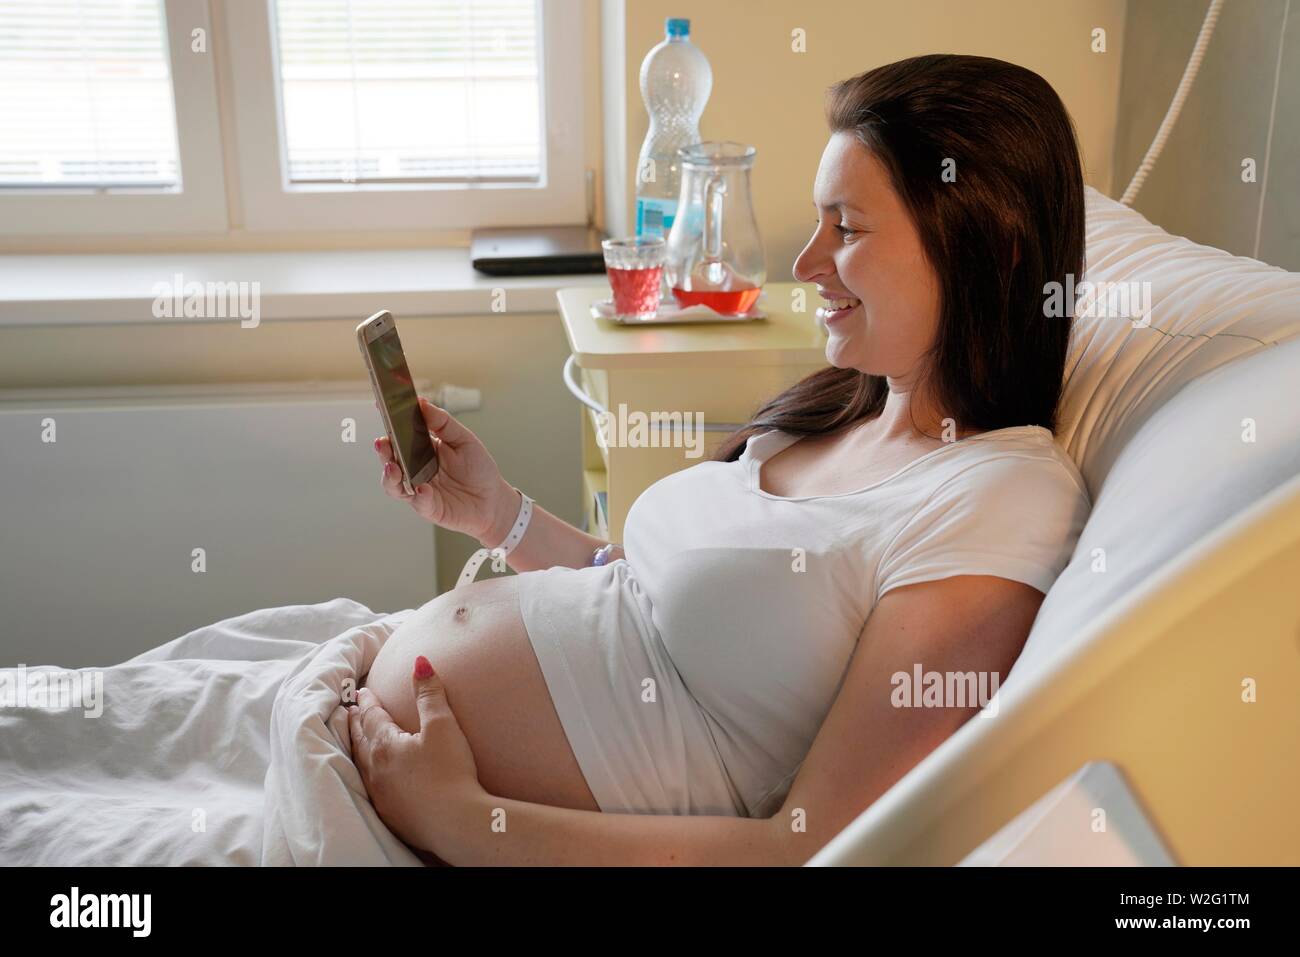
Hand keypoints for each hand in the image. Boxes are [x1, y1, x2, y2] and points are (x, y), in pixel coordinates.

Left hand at [347, 656, 485, 859]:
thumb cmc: (451, 772)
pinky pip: (372, 788)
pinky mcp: (390, 814)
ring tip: (358, 739)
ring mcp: (381, 795)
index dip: (367, 702)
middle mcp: (375, 770)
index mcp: (385, 746)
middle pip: (360, 740)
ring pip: (362, 765)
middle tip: (352, 711)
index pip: (371, 717)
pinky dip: (368, 774)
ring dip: (358, 748)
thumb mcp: (443, 726)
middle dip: (356, 723)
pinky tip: (376, 777)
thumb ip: (429, 693)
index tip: (363, 692)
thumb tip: (420, 663)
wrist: (456, 822)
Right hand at [374, 395, 516, 542]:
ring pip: (394, 484)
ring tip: (393, 467)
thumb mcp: (464, 439)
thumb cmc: (479, 469)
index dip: (389, 422)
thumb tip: (422, 403)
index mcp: (421, 449)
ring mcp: (418, 489)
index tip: (381, 407)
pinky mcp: (428, 508)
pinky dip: (419, 496)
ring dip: (390, 476)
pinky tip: (422, 489)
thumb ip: (442, 422)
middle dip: (384, 451)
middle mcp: (415, 469)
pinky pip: (418, 502)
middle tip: (383, 443)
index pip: (399, 434)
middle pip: (391, 459)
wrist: (494, 500)